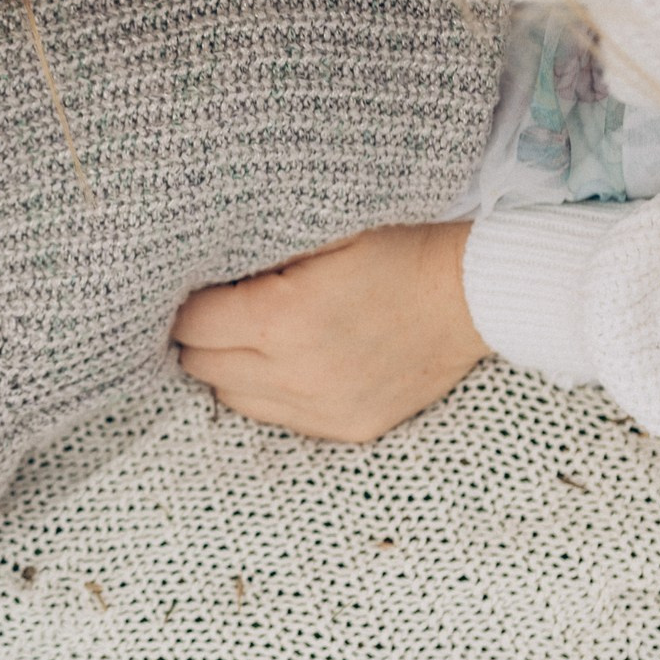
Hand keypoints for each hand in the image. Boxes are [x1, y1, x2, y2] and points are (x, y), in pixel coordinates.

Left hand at [171, 221, 489, 442]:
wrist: (473, 296)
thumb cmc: (394, 250)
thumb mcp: (318, 231)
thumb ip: (253, 253)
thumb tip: (197, 269)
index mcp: (280, 318)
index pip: (190, 323)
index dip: (187, 301)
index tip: (199, 286)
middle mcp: (294, 373)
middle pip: (200, 364)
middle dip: (200, 335)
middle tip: (219, 308)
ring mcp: (320, 408)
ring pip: (229, 397)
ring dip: (229, 366)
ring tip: (250, 335)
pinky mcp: (346, 427)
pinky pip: (275, 417)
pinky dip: (267, 391)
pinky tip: (286, 361)